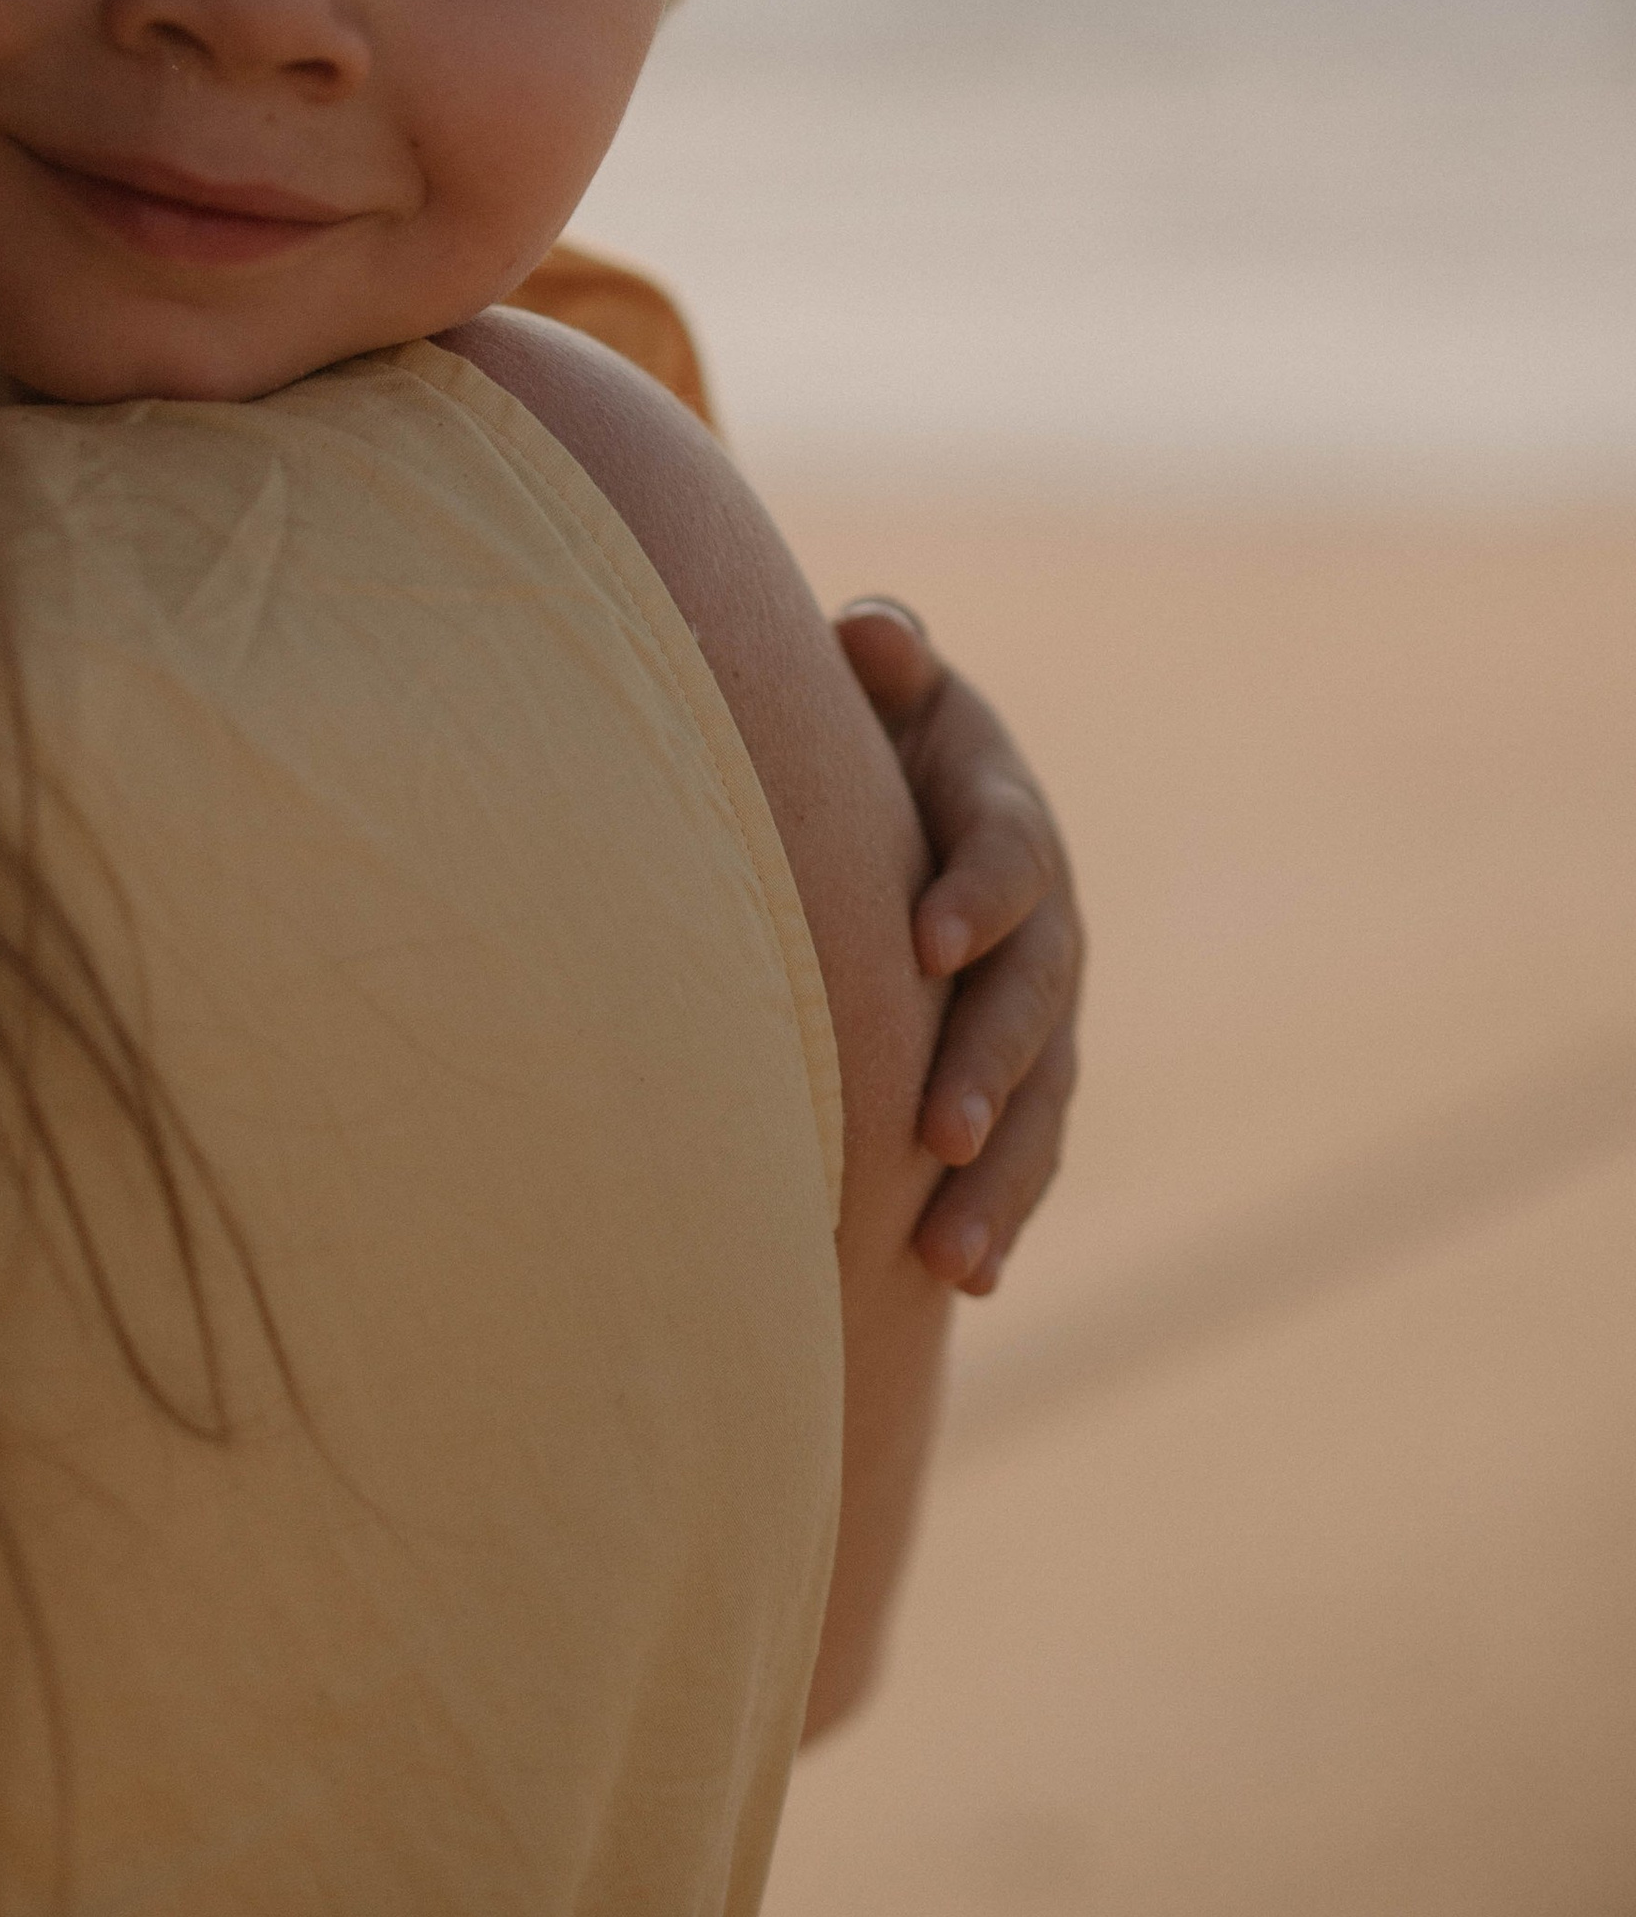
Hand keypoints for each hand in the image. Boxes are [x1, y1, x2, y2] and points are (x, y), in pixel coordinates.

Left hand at [833, 599, 1082, 1296]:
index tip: (925, 944)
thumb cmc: (879, 735)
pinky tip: (956, 1282)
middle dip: (992, 1070)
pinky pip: (1027, 1154)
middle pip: (1034, 1002)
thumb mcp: (889, 688)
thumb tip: (871, 633)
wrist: (916, 808)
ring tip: (950, 1260)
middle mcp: (1045, 925)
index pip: (1005, 855)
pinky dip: (999, 1214)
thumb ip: (885, 658)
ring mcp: (1045, 1011)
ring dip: (1002, 1182)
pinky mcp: (1025, 1078)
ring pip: (1043, 1102)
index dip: (976, 895)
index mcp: (1007, 818)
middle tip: (942, 1134)